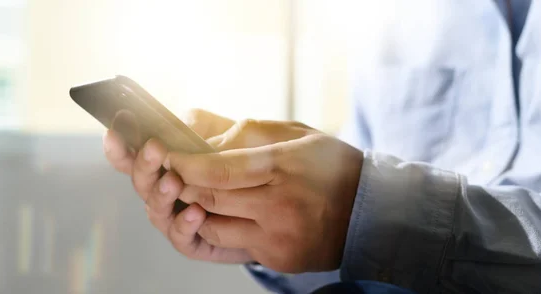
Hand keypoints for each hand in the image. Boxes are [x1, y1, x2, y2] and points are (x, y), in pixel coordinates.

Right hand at [104, 109, 253, 262]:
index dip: (120, 146)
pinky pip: (183, 239)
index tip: (115, 131)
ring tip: (174, 181)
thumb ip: (203, 127)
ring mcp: (179, 218)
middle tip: (153, 149)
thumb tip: (179, 125)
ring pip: (157, 211)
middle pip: (141, 182)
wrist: (281, 201)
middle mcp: (166, 192)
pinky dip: (185, 225)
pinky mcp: (197, 243)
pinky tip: (197, 212)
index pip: (132, 156)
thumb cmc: (251, 162)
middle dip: (143, 165)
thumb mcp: (231, 134)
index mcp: (166, 164)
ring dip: (162, 195)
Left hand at [165, 122, 363, 272]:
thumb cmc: (331, 166)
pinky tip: (222, 215)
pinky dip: (221, 230)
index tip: (169, 156)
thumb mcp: (295, 135)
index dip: (186, 164)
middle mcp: (280, 205)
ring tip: (192, 194)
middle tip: (172, 174)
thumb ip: (245, 131)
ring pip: (214, 228)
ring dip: (197, 211)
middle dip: (183, 186)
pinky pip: (233, 247)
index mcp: (284, 166)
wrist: (371, 211)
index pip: (220, 169)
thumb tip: (196, 130)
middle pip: (211, 199)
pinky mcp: (279, 259)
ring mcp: (279, 237)